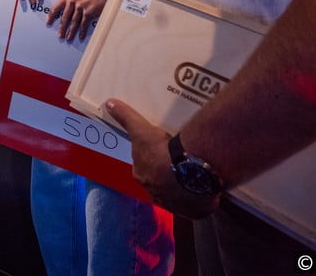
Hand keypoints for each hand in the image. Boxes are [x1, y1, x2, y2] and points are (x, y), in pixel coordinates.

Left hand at [48, 0, 105, 40]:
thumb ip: (69, 3)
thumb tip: (62, 15)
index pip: (56, 8)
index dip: (51, 16)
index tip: (48, 23)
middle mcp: (73, 1)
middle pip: (65, 18)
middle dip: (62, 28)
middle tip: (59, 35)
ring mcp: (80, 7)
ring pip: (74, 23)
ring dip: (71, 32)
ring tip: (68, 38)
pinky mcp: (88, 12)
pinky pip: (83, 25)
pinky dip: (82, 32)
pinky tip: (81, 36)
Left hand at [105, 99, 220, 218]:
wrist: (188, 170)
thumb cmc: (160, 151)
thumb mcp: (141, 130)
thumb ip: (126, 117)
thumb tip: (109, 103)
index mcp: (142, 176)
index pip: (143, 168)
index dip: (151, 160)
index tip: (160, 153)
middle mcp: (155, 194)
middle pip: (159, 183)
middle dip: (166, 175)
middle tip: (178, 161)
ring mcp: (175, 204)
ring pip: (178, 195)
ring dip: (183, 187)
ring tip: (194, 173)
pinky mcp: (194, 211)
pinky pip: (196, 206)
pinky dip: (200, 199)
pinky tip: (206, 188)